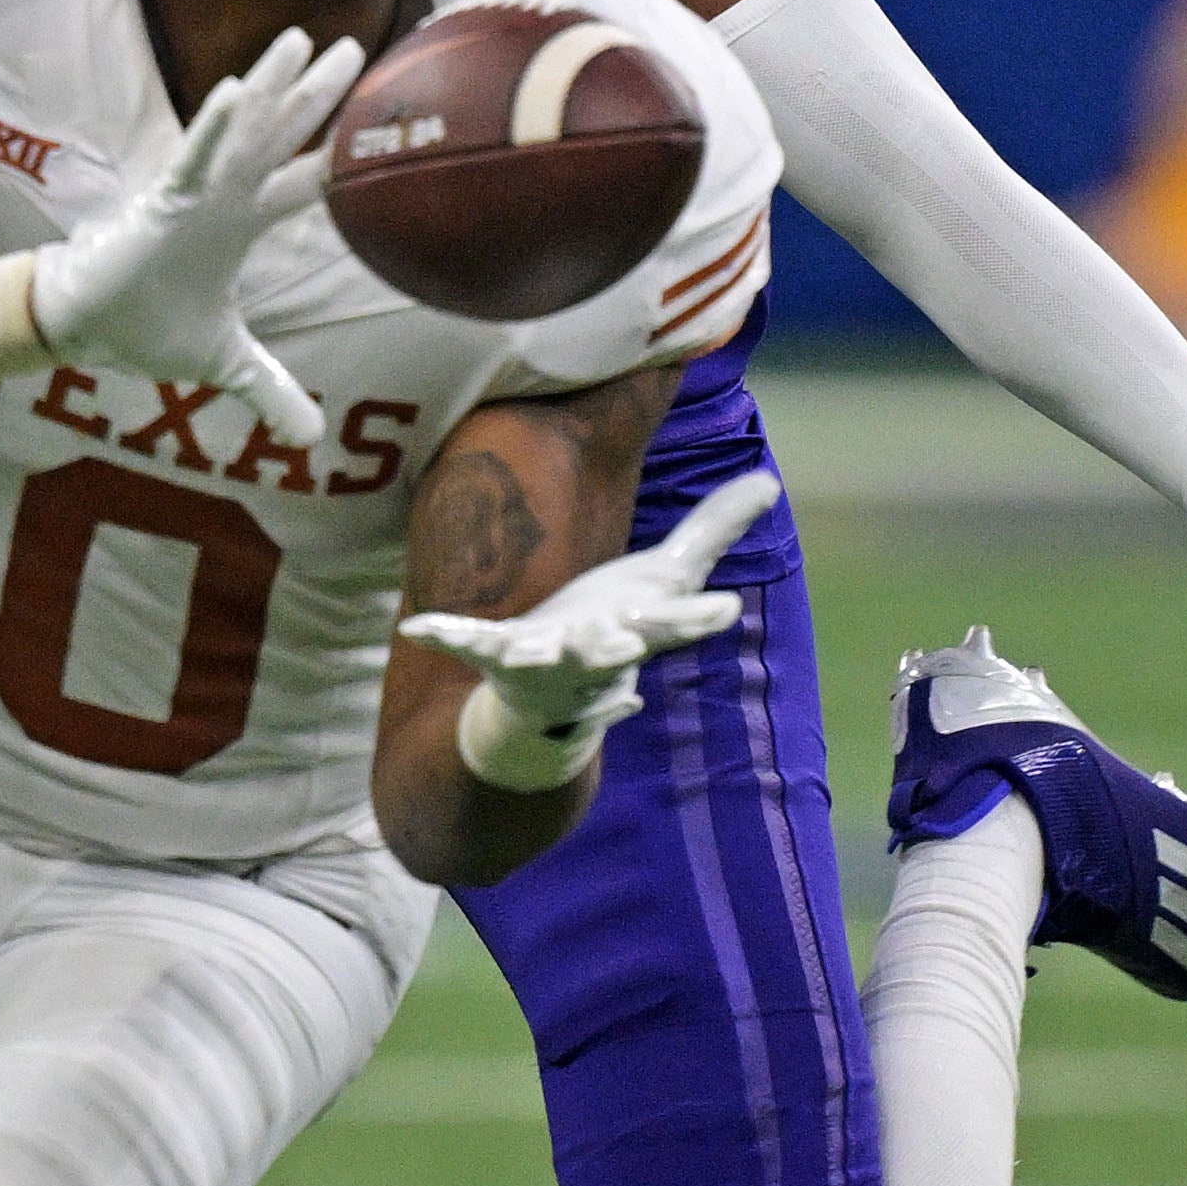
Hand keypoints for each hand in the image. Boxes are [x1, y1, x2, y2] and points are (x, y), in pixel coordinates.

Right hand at [27, 28, 363, 454]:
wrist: (86, 327)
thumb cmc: (147, 326)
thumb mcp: (225, 363)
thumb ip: (270, 389)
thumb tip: (311, 441)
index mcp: (244, 222)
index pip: (305, 180)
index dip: (341, 152)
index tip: (377, 119)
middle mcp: (227, 197)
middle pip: (284, 136)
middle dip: (318, 93)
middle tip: (357, 45)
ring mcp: (197, 194)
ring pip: (242, 131)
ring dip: (270, 87)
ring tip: (297, 39)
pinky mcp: (162, 203)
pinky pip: (193, 159)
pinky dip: (213, 128)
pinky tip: (235, 91)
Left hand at [399, 469, 778, 746]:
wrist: (550, 704)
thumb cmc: (616, 629)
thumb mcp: (666, 579)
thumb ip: (712, 531)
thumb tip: (770, 481)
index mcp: (640, 629)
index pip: (677, 624)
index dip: (698, 618)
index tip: (723, 611)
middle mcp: (596, 650)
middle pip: (614, 650)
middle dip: (618, 647)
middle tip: (626, 642)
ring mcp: (545, 660)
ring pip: (546, 658)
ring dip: (541, 655)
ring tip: (529, 652)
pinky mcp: (498, 659)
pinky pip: (470, 645)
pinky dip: (447, 635)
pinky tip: (417, 627)